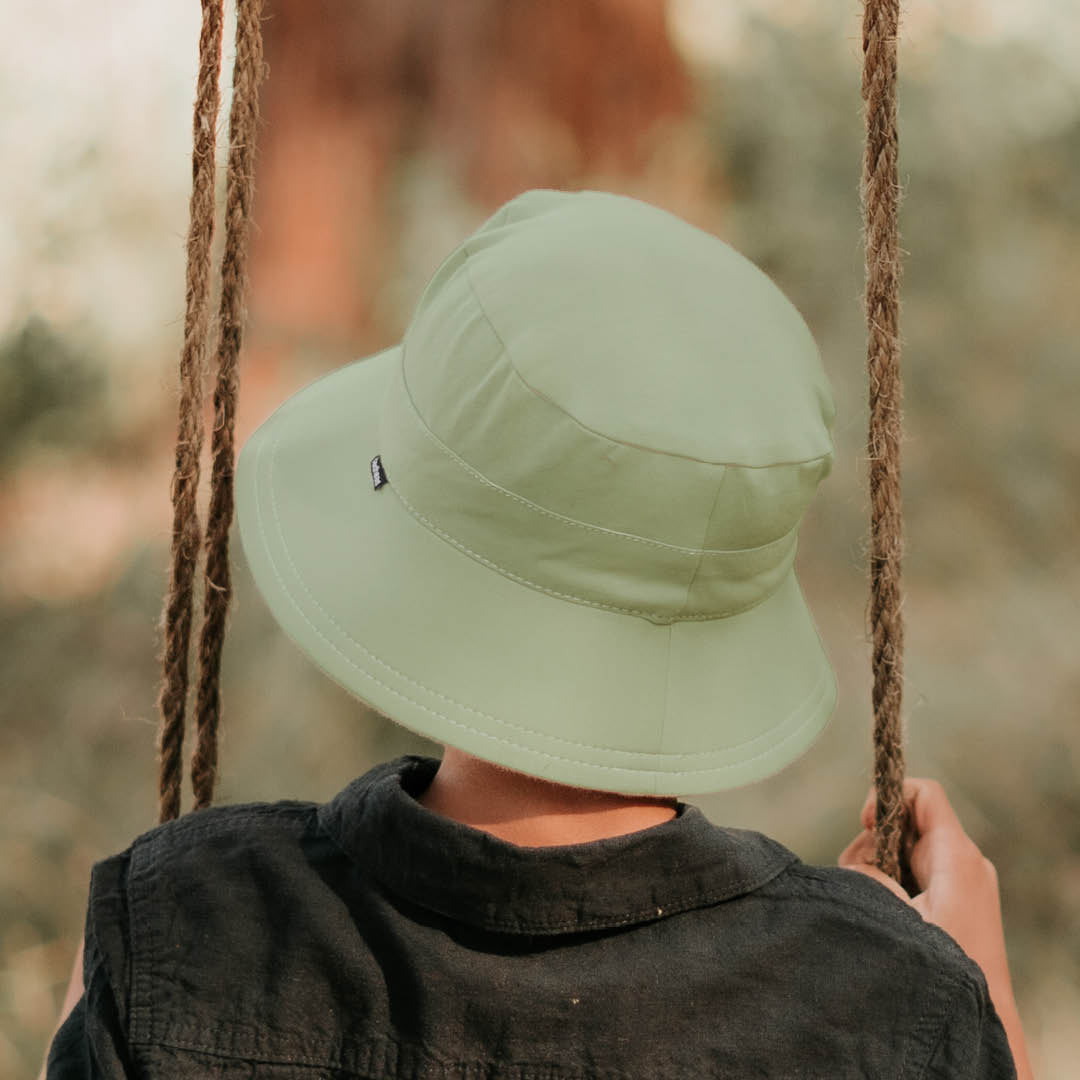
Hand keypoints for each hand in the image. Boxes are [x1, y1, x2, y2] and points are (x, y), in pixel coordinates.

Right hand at [838, 777, 1033, 1079]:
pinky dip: (894, 884)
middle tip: (860, 878)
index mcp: (956, 856)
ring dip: (880, 868)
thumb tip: (856, 863)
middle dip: (874, 844)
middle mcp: (963, 859)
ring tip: (875, 904)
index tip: (866, 824)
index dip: (888, 797)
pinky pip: (916, 872)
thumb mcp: (901, 916)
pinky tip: (887, 912)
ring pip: (906, 849)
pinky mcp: (957, 898)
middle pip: (906, 822)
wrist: (986, 1018)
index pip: (923, 794)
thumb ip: (872, 877)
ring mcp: (962, 878)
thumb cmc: (948, 968)